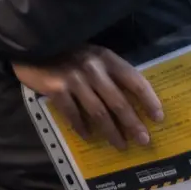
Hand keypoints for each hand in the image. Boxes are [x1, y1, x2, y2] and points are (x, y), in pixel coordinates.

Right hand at [14, 46, 163, 149]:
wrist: (32, 44)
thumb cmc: (66, 51)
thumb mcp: (93, 55)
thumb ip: (109, 72)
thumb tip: (130, 99)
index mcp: (107, 59)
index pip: (135, 81)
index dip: (149, 100)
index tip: (158, 118)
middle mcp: (93, 69)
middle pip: (118, 102)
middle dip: (133, 124)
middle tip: (144, 141)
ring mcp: (74, 79)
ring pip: (98, 112)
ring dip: (111, 131)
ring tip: (120, 145)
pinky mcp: (55, 88)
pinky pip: (72, 113)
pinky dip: (81, 127)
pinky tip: (88, 137)